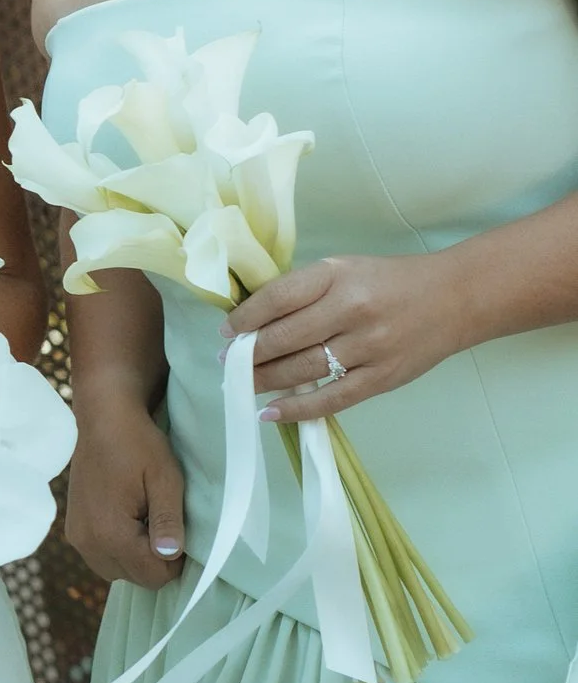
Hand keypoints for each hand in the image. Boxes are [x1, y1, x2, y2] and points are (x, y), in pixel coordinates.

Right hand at [65, 400, 185, 587]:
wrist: (102, 420)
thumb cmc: (138, 444)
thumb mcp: (165, 479)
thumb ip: (168, 520)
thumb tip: (170, 555)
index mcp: (111, 533)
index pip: (153, 576)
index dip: (175, 560)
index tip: (180, 529)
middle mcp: (88, 543)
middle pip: (136, 578)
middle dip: (155, 559)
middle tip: (162, 520)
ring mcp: (77, 538)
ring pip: (118, 571)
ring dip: (136, 556)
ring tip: (145, 519)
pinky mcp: (73, 531)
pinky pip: (103, 558)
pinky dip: (120, 549)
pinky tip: (128, 520)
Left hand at [227, 253, 469, 422]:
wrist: (454, 298)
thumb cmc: (390, 281)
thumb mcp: (345, 269)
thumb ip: (305, 290)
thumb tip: (254, 319)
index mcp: (337, 275)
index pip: (278, 298)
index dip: (246, 318)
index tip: (227, 332)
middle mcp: (351, 309)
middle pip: (284, 338)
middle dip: (248, 354)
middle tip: (228, 362)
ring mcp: (368, 346)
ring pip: (302, 371)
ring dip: (265, 381)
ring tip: (242, 384)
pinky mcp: (382, 378)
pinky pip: (332, 400)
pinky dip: (297, 410)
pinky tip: (271, 413)